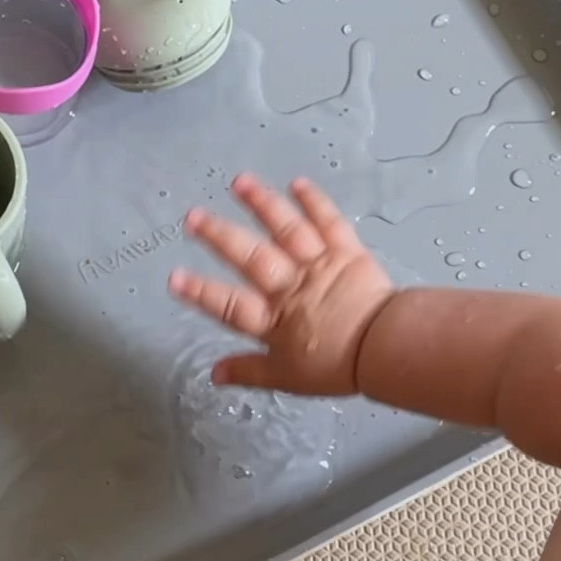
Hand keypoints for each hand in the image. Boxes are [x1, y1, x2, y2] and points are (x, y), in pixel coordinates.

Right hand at [168, 173, 394, 396]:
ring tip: (240, 182)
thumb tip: (214, 373)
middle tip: (193, 216)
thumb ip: (249, 372)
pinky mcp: (347, 251)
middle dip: (220, 236)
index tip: (174, 277)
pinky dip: (313, 201)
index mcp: (274, 319)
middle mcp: (290, 286)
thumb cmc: (336, 366)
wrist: (386, 348)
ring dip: (262, 204)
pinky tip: (297, 183)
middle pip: (251, 258)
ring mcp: (318, 265)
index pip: (230, 306)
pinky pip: (328, 223)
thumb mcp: (287, 378)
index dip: (201, 292)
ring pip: (285, 230)